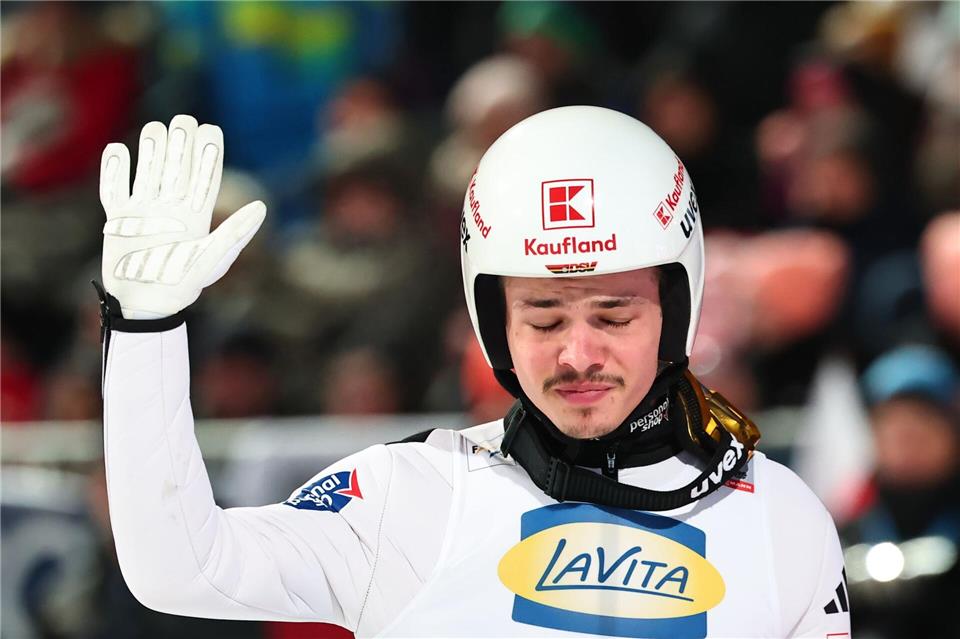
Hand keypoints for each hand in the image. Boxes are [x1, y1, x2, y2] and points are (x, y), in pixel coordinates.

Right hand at [100, 115, 265, 318]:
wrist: (146, 306)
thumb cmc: (183, 285)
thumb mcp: (213, 259)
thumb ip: (235, 232)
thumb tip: (261, 207)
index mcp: (196, 216)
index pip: (204, 177)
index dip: (208, 153)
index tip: (211, 129)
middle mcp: (171, 209)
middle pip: (176, 167)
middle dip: (180, 143)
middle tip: (183, 120)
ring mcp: (144, 212)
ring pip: (148, 171)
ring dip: (151, 150)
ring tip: (156, 129)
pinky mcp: (118, 219)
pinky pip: (115, 189)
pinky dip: (115, 170)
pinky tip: (119, 150)